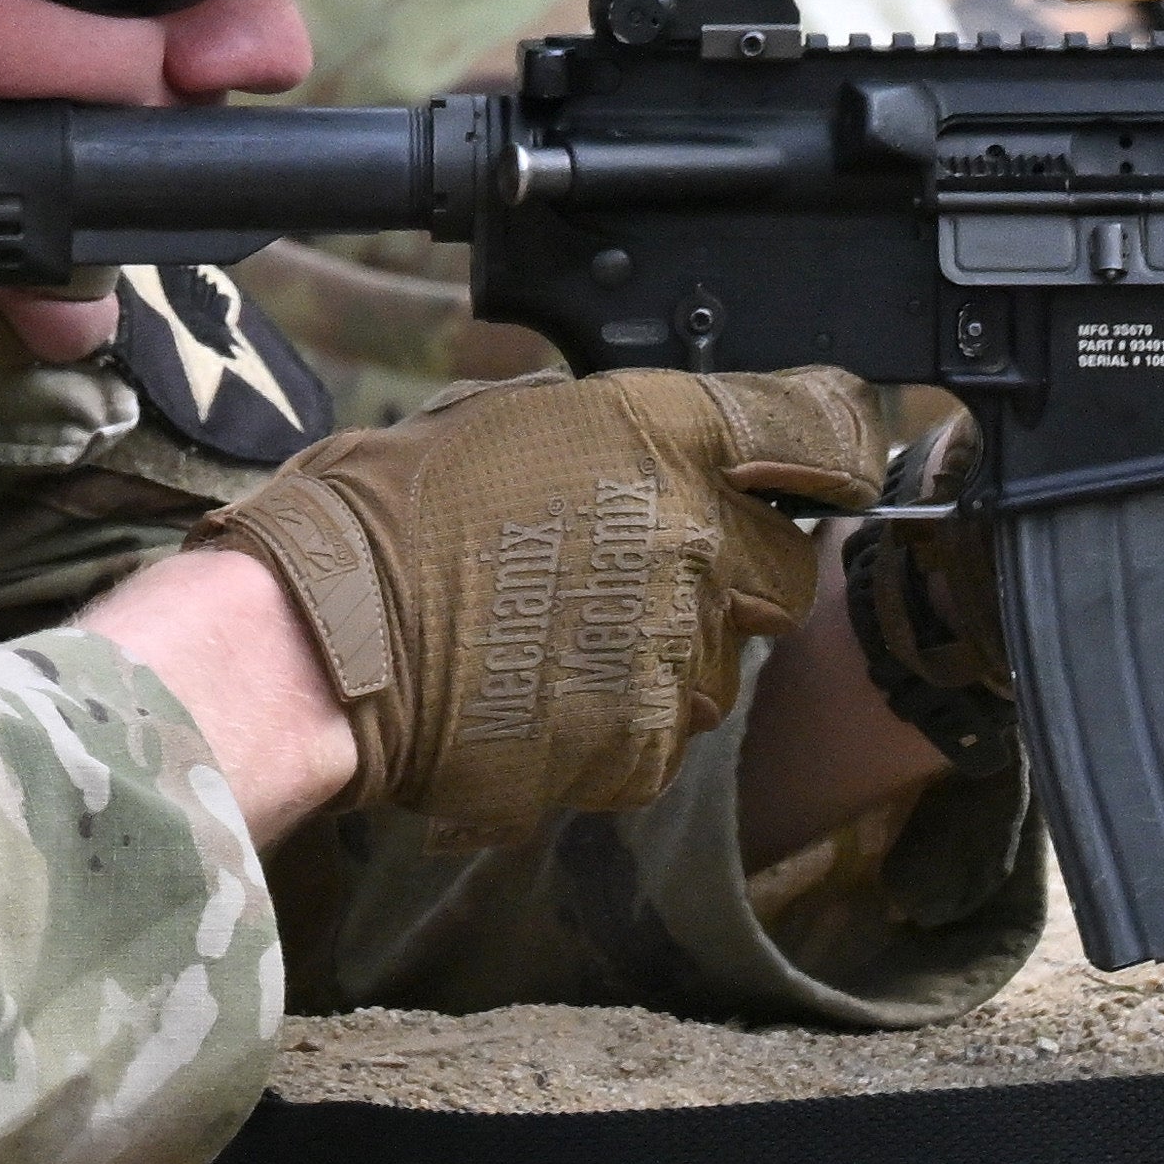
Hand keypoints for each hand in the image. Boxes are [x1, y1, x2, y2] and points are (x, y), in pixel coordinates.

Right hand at [191, 365, 887, 843]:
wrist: (327, 641)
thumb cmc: (392, 515)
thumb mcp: (518, 418)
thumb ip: (629, 436)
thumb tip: (685, 452)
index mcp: (666, 433)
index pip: (828, 429)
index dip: (836, 451)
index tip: (828, 469)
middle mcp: (695, 537)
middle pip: (788, 570)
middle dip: (736, 576)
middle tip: (642, 575)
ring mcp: (677, 648)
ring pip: (724, 662)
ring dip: (672, 656)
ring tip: (565, 640)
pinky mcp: (646, 744)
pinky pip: (667, 733)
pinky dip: (623, 725)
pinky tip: (545, 695)